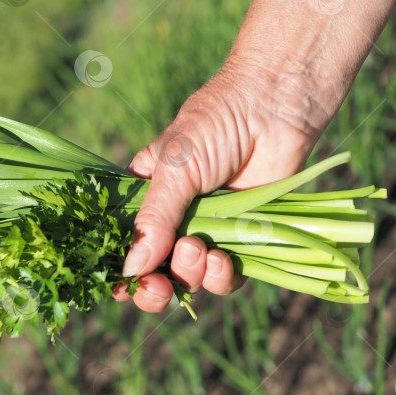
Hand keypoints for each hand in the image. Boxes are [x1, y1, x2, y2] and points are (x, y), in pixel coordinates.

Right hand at [113, 58, 321, 311]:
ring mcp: (210, 230)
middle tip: (158, 287)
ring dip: (190, 276)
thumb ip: (153, 220)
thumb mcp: (173, 170)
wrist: (276, 106)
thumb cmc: (216, 124)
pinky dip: (222, 278)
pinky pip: (227, 277)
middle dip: (154, 288)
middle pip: (155, 272)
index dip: (120, 270)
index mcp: (146, 197)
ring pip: (191, 278)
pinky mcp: (244, 238)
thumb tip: (131, 269)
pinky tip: (223, 260)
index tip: (119, 287)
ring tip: (198, 249)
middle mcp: (175, 219)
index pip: (124, 242)